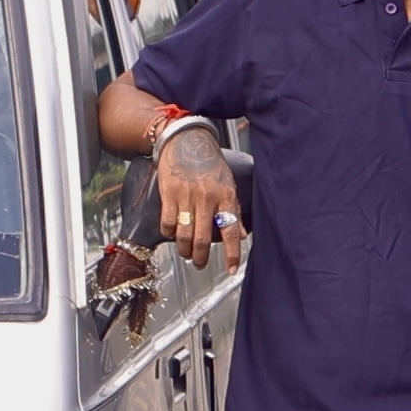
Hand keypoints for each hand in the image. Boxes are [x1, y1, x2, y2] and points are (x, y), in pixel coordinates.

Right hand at [153, 125, 243, 263]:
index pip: (231, 230)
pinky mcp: (168, 194)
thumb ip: (233, 210)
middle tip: (199, 264)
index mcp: (225, 196)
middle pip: (202, 239)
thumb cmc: (209, 163)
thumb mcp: (228, 184)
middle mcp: (207, 198)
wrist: (186, 141)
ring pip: (184, 235)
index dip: (232, 253)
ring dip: (184, 250)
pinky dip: (169, 234)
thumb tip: (242, 234)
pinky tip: (173, 234)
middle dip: (200, 257)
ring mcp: (186, 196)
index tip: (232, 269)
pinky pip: (167, 223)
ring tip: (186, 253)